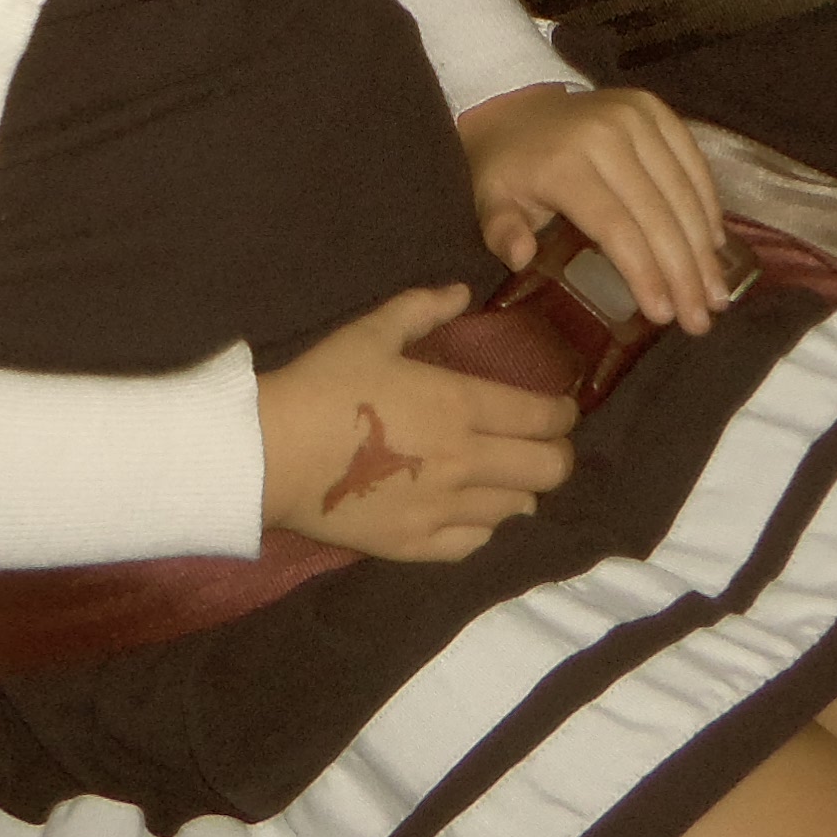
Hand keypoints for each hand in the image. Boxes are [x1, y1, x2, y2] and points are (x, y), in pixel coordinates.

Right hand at [256, 286, 577, 560]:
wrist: (271, 454)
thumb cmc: (323, 385)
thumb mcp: (371, 331)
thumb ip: (422, 307)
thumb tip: (461, 291)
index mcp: (461, 405)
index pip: (542, 417)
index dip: (564, 414)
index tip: (564, 409)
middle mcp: (466, 461)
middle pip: (548, 470)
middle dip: (558, 455)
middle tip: (547, 445)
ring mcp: (444, 509)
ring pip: (518, 509)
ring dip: (522, 490)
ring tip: (508, 478)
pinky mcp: (417, 544)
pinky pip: (475, 543)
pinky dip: (485, 527)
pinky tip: (473, 512)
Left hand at [460, 82, 730, 333]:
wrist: (515, 102)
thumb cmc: (505, 166)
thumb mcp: (488, 201)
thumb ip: (501, 232)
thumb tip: (521, 257)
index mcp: (564, 163)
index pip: (616, 227)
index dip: (645, 273)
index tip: (664, 315)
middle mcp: (606, 134)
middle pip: (657, 214)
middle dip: (684, 272)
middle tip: (701, 319)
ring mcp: (634, 115)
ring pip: (682, 190)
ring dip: (704, 247)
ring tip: (717, 295)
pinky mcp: (653, 107)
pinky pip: (692, 160)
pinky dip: (708, 203)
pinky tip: (716, 244)